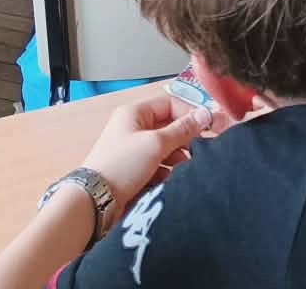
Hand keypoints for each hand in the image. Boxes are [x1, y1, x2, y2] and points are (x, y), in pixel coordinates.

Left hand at [80, 96, 210, 210]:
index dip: (190, 114)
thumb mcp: (156, 144)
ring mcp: (132, 149)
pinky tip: (172, 180)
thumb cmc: (122, 165)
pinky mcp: (133, 170)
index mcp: (135, 113)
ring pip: (164, 147)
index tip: (209, 128)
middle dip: (185, 138)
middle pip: (168, 126)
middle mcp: (133, 127)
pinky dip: (166, 170)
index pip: (170, 104)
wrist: (95, 200)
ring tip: (186, 168)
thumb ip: (182, 130)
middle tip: (201, 150)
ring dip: (177, 157)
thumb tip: (205, 114)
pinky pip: (156, 164)